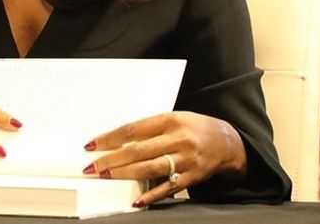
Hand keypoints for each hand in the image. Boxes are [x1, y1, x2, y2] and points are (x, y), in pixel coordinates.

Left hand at [81, 111, 246, 207]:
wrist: (227, 142)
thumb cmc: (194, 128)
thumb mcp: (174, 119)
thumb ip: (150, 129)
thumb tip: (118, 141)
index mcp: (170, 119)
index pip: (134, 128)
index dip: (111, 137)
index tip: (92, 144)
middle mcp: (178, 138)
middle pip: (138, 150)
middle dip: (111, 159)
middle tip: (92, 166)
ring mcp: (185, 159)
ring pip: (150, 168)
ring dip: (124, 174)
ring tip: (106, 177)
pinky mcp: (192, 177)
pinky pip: (168, 188)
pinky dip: (151, 195)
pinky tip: (136, 201)